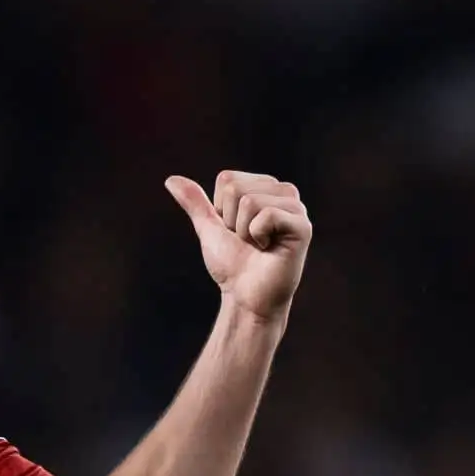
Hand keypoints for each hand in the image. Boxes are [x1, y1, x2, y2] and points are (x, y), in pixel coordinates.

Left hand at [165, 170, 311, 322]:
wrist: (245, 296)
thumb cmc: (232, 264)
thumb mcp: (209, 229)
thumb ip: (195, 202)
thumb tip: (171, 179)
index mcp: (264, 187)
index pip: (227, 179)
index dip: (221, 210)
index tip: (235, 231)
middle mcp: (283, 192)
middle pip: (236, 188)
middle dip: (231, 220)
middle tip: (248, 241)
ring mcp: (296, 208)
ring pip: (249, 201)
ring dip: (244, 231)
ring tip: (259, 245)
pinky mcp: (303, 225)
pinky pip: (265, 216)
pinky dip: (257, 236)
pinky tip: (269, 249)